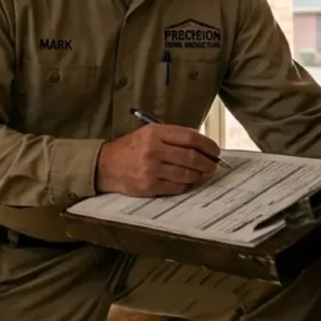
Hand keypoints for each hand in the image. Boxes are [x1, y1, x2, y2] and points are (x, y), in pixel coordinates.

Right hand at [96, 124, 220, 196]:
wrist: (105, 165)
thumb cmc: (130, 149)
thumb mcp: (148, 133)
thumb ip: (172, 137)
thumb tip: (200, 145)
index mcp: (155, 133)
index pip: (190, 137)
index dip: (208, 144)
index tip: (215, 150)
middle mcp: (154, 150)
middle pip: (192, 157)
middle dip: (208, 162)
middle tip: (213, 164)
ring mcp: (151, 169)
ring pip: (187, 174)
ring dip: (199, 175)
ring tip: (201, 173)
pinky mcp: (150, 185)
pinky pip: (177, 187)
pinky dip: (186, 185)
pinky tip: (187, 181)